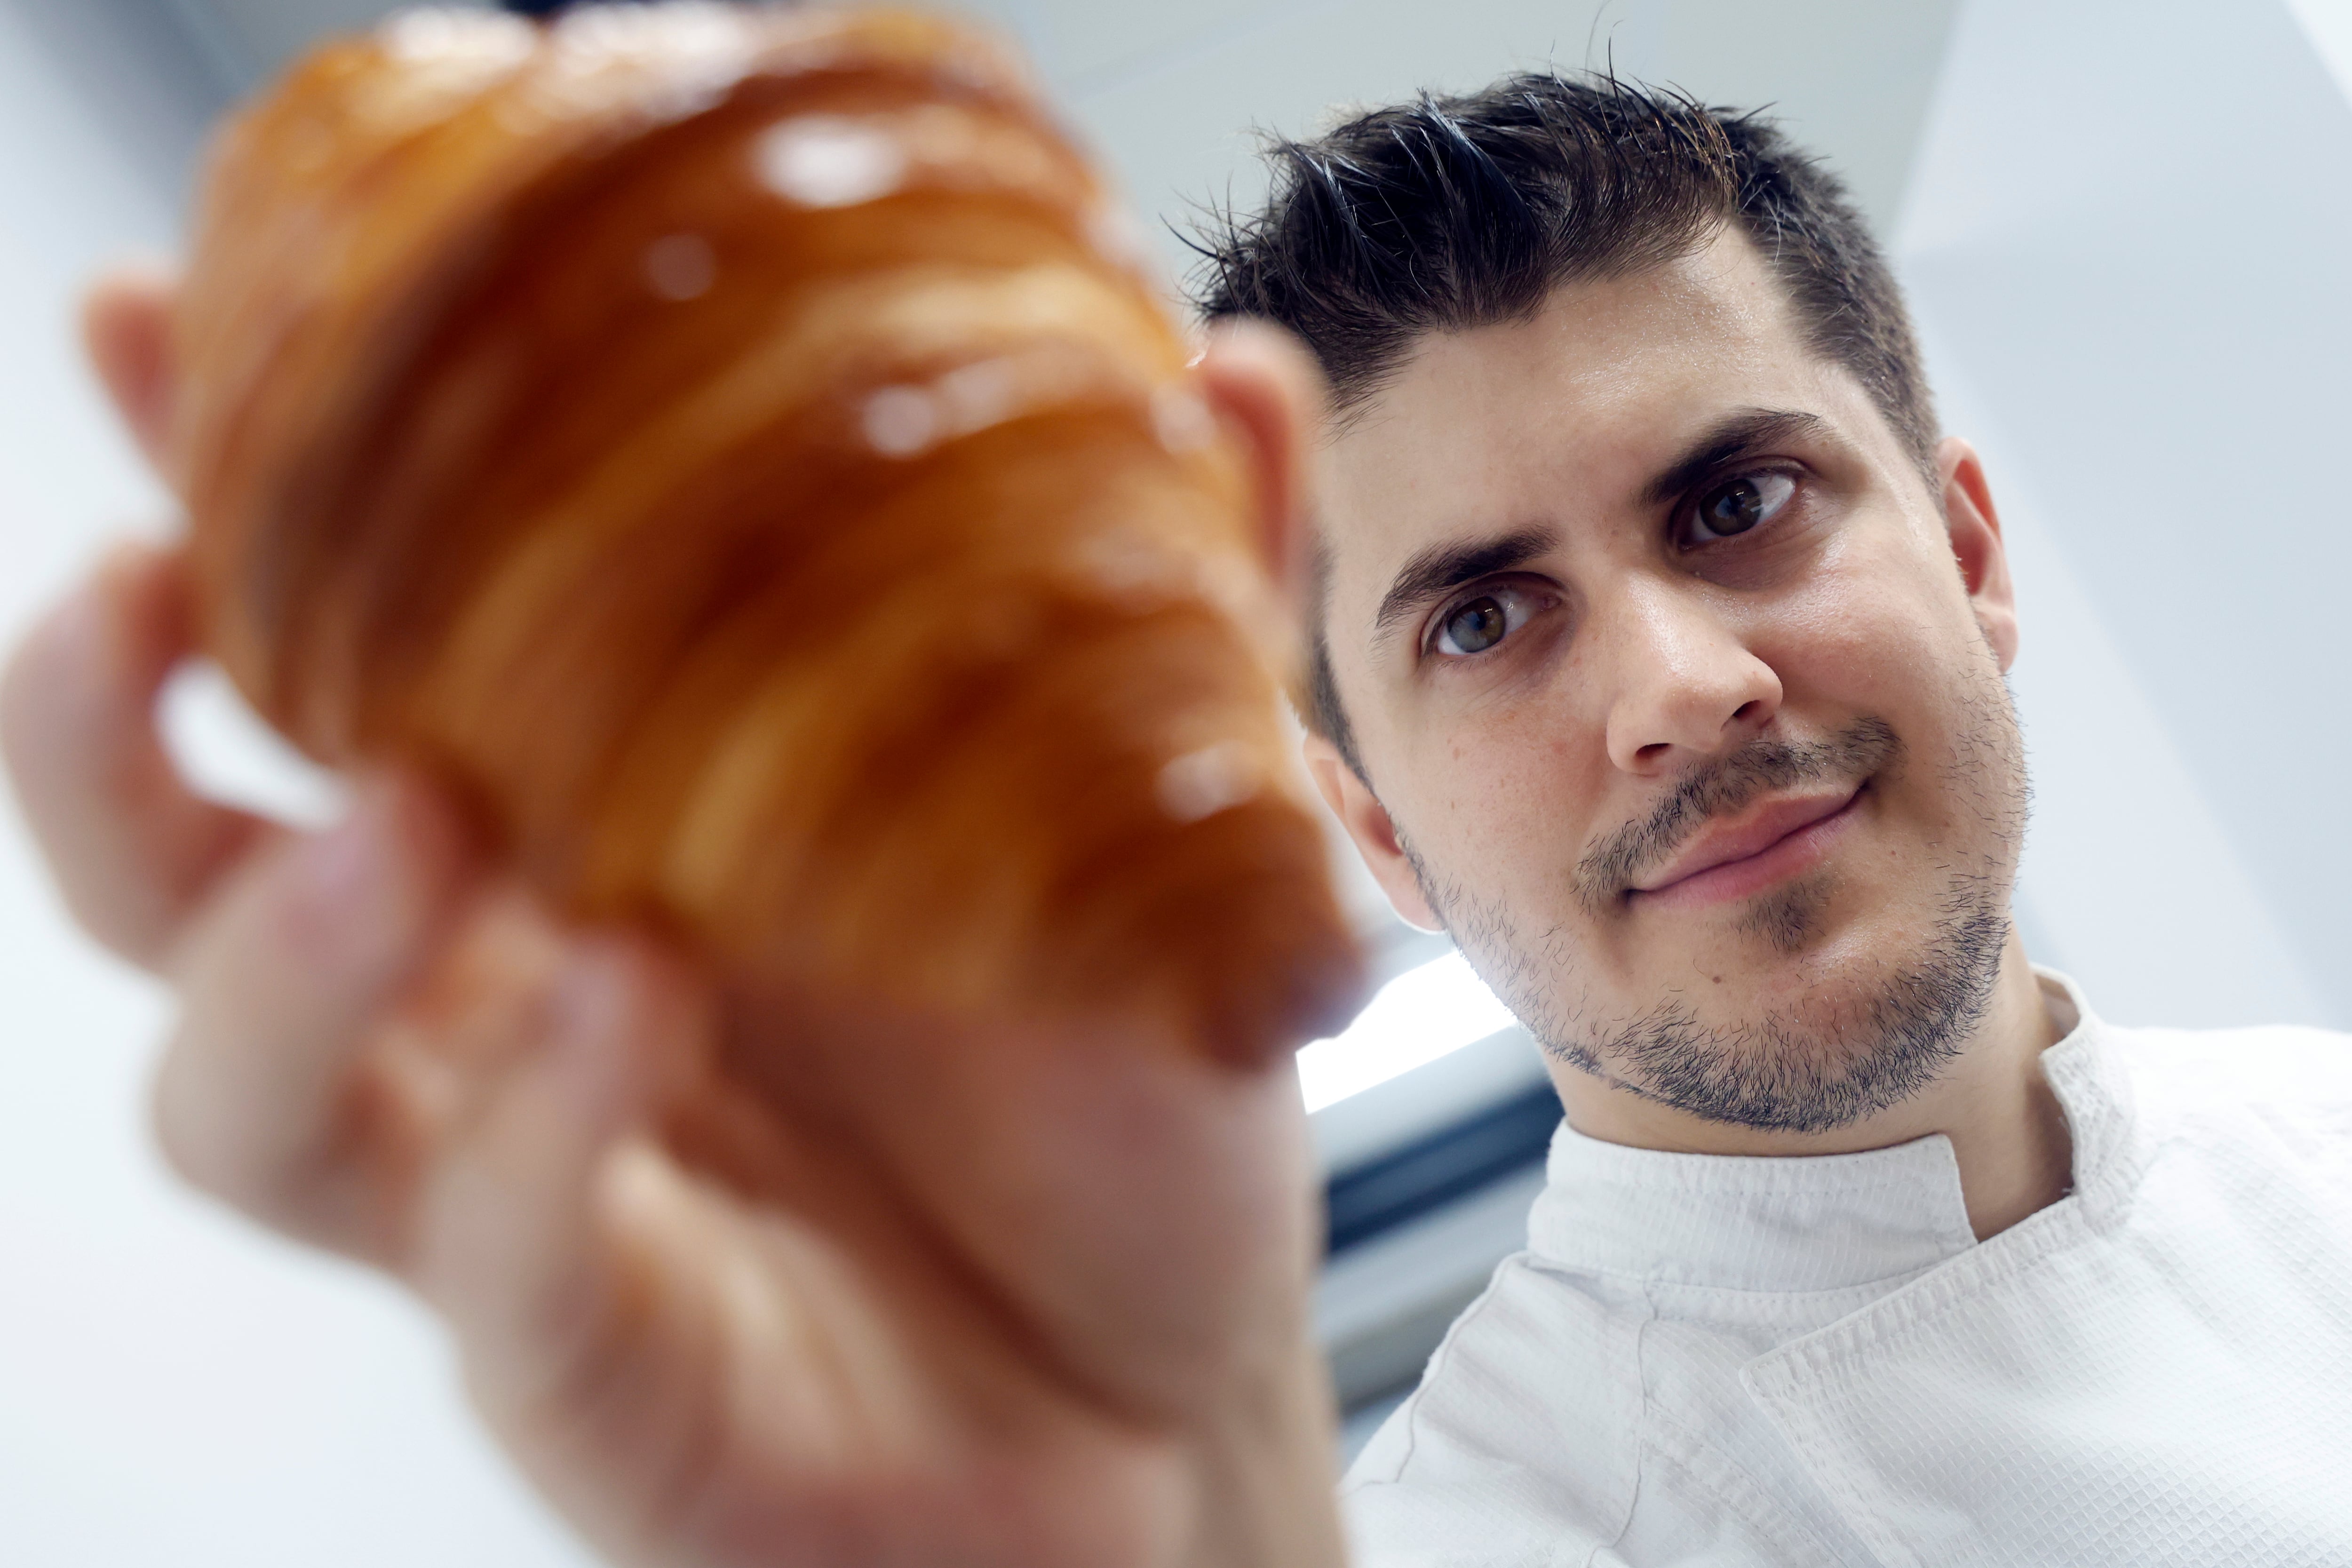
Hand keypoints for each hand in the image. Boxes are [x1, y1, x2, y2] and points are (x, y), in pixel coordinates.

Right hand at [0, 268, 1347, 1567]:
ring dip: (281, 952)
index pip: (339, 662)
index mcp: (597, 838)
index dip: (215, 500)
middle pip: (178, 881)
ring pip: (245, 1097)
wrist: (1180, 1383)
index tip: (139, 327)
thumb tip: (1230, 371)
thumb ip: (1172, 612)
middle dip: (105, 737)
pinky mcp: (592, 1376)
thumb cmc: (1125, 1102)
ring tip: (408, 821)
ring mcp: (521, 1195)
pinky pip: (483, 1264)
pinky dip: (527, 1132)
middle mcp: (505, 1006)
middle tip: (152, 587)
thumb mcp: (1155, 831)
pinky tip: (619, 1006)